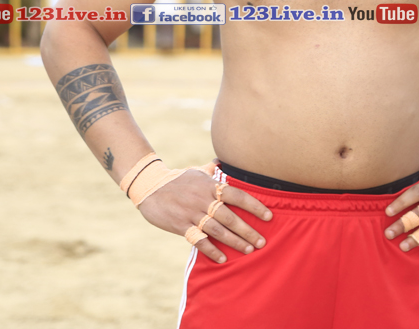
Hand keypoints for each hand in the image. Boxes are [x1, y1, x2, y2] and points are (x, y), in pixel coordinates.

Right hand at [137, 168, 272, 262]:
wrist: (149, 187)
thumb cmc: (177, 179)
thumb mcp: (196, 171)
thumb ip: (212, 168)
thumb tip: (224, 159)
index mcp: (210, 185)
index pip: (237, 195)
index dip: (254, 206)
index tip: (268, 216)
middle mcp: (203, 199)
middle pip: (230, 216)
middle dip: (247, 229)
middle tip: (262, 241)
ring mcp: (192, 213)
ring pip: (217, 229)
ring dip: (234, 241)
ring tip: (248, 249)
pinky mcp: (181, 225)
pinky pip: (199, 240)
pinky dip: (211, 250)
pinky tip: (223, 259)